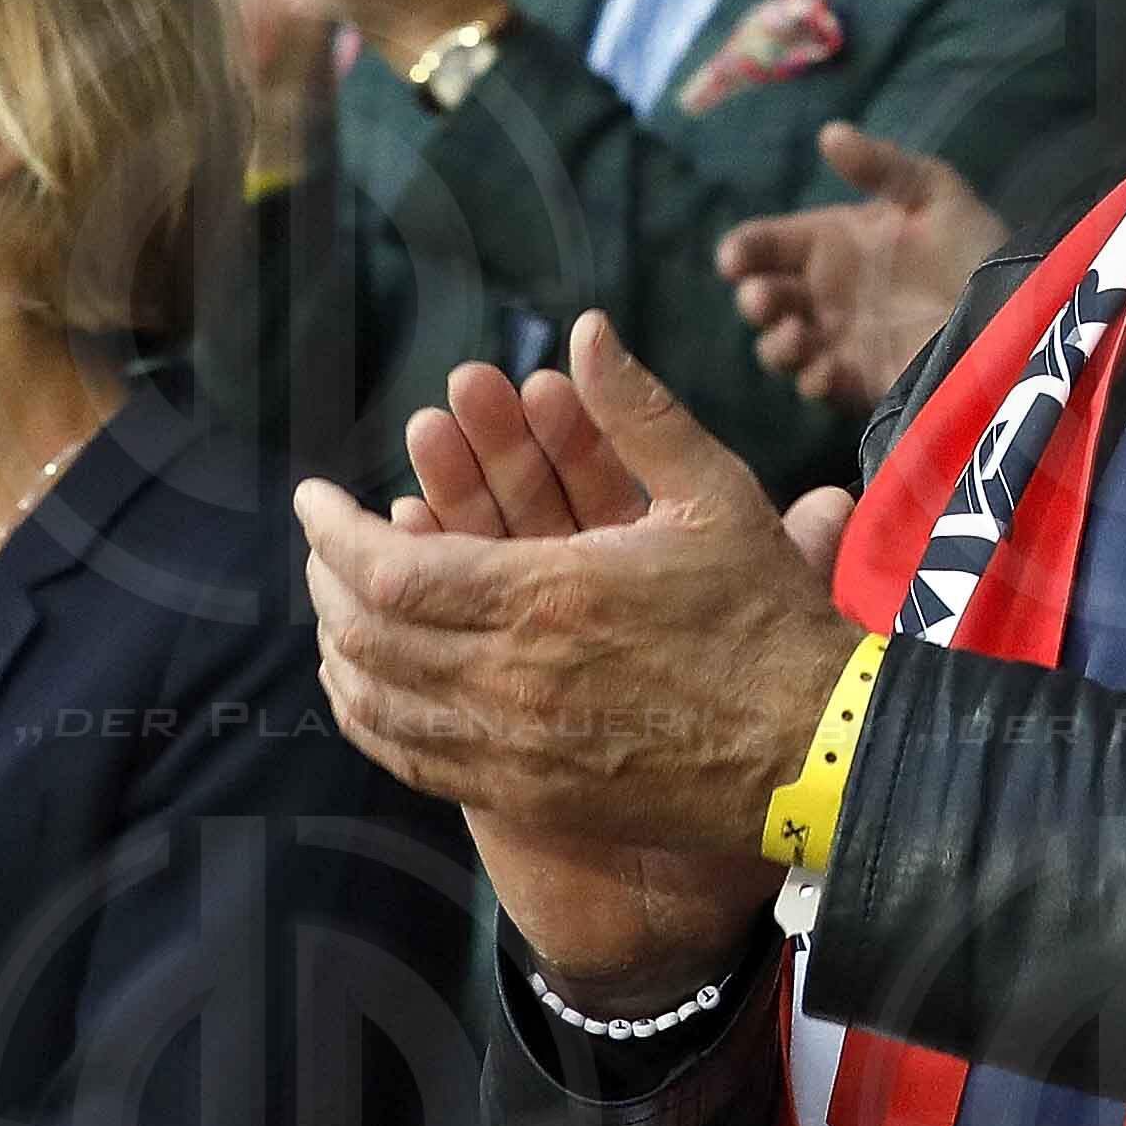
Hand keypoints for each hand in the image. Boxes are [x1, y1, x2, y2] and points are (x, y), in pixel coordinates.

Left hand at [299, 319, 841, 1002]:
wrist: (812, 748)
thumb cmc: (768, 615)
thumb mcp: (716, 495)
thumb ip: (639, 412)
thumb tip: (585, 329)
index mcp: (547, 597)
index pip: (391, 567)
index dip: (334, 532)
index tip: (313, 496)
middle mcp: (512, 680)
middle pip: (366, 633)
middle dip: (328, 579)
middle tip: (325, 542)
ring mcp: (513, 749)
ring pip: (377, 701)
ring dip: (340, 648)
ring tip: (337, 605)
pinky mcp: (527, 796)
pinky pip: (413, 760)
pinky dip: (370, 716)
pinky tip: (367, 686)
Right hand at [715, 124, 1005, 414]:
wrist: (1016, 310)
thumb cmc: (975, 248)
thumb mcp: (936, 195)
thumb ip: (884, 167)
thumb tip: (829, 132)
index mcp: (831, 244)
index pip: (768, 245)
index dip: (743, 250)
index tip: (734, 258)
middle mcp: (824, 294)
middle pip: (764, 298)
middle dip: (755, 299)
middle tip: (763, 299)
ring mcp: (839, 340)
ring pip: (781, 347)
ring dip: (776, 344)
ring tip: (796, 335)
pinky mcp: (862, 382)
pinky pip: (820, 386)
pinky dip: (814, 379)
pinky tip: (829, 369)